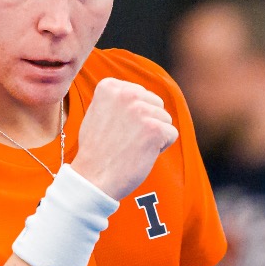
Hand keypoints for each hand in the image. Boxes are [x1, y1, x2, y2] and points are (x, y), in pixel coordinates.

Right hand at [71, 77, 176, 198]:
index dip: (133, 115)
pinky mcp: (155, 129)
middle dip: (146, 123)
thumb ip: (118, 100)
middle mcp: (126, 93)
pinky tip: (142, 154)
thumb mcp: (98, 113)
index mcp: (109, 86)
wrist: (93, 179)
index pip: (140, 94)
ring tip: (131, 147)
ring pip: (165, 119)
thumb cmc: (96, 151)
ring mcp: (141, 110)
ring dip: (153, 136)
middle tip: (124, 140)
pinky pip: (172, 134)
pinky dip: (161, 147)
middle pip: (156, 104)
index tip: (115, 129)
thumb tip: (138, 93)